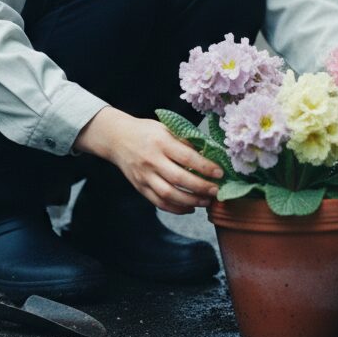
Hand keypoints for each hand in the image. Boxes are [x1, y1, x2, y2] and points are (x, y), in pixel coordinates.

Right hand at [72, 107, 222, 213]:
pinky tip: (190, 207)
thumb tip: (209, 154)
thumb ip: (185, 141)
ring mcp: (144, 176)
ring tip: (206, 201)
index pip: (186, 157)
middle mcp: (151, 160)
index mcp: (161, 142)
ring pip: (169, 194)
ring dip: (190, 201)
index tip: (220, 173)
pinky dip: (176, 208)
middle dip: (201, 187)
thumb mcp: (166, 128)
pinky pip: (159, 202)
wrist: (117, 138)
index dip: (205, 167)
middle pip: (179, 178)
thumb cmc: (147, 131)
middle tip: (216, 191)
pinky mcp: (140, 187)